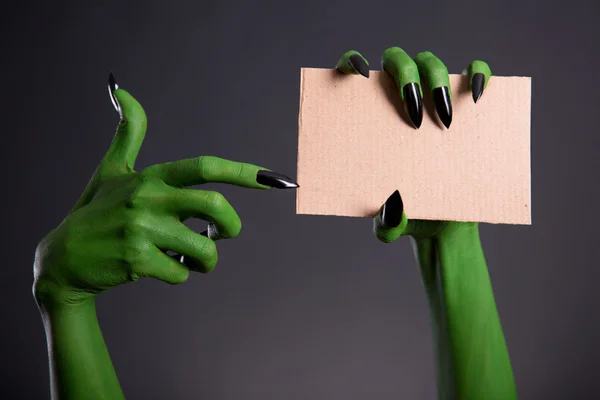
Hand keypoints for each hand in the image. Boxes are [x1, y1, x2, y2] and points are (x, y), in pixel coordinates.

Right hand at [33, 74, 296, 307]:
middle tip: (224, 235)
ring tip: (189, 257)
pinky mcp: (136, 260)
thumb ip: (129, 133)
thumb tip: (124, 91)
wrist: (62, 259)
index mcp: (150, 176)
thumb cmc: (95, 212)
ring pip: (205, 249)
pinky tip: (159, 268)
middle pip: (216, 207)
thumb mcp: (112, 170)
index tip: (276, 180)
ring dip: (206, 260)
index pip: (205, 167)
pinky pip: (182, 273)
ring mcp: (141, 230)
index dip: (244, 172)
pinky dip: (180, 275)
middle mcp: (148, 198)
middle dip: (232, 225)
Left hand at [335, 48, 491, 241]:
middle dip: (406, 78)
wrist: (443, 226)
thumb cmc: (408, 215)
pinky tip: (478, 96)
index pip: (351, 72)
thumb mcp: (390, 226)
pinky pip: (475, 73)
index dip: (350, 62)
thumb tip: (393, 206)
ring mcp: (432, 98)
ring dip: (438, 81)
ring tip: (446, 120)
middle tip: (415, 117)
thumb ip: (385, 223)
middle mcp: (399, 100)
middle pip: (397, 61)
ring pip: (431, 63)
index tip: (358, 74)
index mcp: (369, 119)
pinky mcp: (466, 104)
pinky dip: (479, 75)